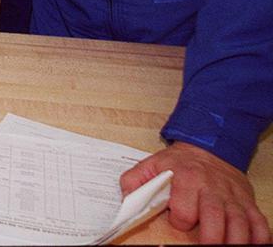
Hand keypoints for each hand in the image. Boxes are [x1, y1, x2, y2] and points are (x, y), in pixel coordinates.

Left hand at [120, 142, 268, 243]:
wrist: (208, 147)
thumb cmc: (180, 162)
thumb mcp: (152, 164)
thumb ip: (135, 180)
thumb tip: (125, 198)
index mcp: (186, 178)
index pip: (185, 208)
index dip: (181, 220)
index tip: (178, 221)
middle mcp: (212, 188)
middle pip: (215, 216)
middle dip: (212, 237)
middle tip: (207, 246)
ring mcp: (232, 196)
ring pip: (239, 222)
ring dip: (236, 240)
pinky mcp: (247, 202)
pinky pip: (259, 222)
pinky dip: (260, 237)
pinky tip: (253, 245)